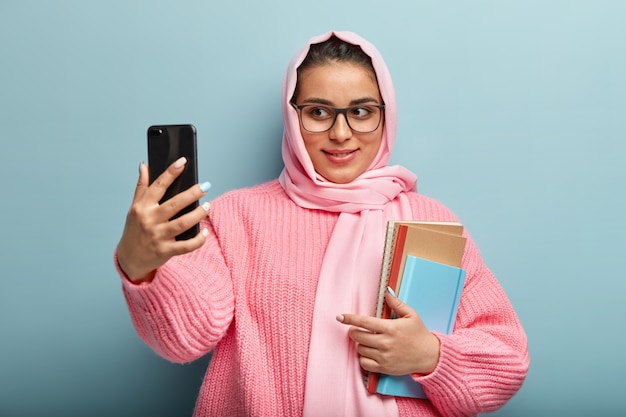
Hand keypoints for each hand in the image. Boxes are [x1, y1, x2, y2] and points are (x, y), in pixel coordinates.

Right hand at [117, 157, 209, 281]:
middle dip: (192, 194)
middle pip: (174, 204)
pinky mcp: (165, 251)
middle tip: (205, 187)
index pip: (158, 186)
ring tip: (207, 206)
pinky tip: (205, 232)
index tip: (183, 162)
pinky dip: (198, 240)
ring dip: (198, 214)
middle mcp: (150, 220)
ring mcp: (158, 236)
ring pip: (182, 223)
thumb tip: (144, 165)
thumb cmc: (134, 230)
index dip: (171, 172)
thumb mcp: (134, 208)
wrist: (129, 259)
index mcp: (142, 207)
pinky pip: (186, 246)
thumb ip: (141, 187)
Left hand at [337, 289, 440, 375]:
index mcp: (391, 328)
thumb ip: (397, 303)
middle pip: (358, 336)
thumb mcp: (411, 315)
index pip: (364, 322)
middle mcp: (386, 343)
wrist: (429, 356)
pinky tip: (368, 353)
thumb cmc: (419, 334)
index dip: (350, 318)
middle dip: (353, 331)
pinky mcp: (384, 368)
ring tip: (366, 341)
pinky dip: (363, 358)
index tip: (340, 317)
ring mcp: (384, 357)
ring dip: (359, 344)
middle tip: (356, 330)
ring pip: (360, 349)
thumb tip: (386, 292)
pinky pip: (364, 363)